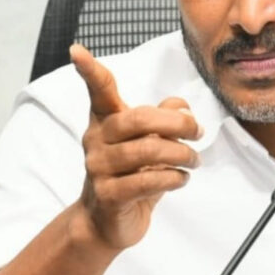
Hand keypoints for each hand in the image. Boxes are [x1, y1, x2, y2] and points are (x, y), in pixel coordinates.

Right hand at [70, 43, 201, 249]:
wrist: (106, 223)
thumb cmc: (131, 175)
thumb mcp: (150, 143)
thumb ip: (163, 120)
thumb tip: (181, 106)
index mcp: (105, 120)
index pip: (99, 91)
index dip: (90, 70)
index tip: (76, 50)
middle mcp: (96, 140)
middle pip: (138, 118)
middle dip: (177, 123)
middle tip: (198, 133)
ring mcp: (99, 168)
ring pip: (148, 151)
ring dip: (182, 154)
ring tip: (194, 161)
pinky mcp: (109, 195)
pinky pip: (148, 181)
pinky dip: (174, 178)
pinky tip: (182, 178)